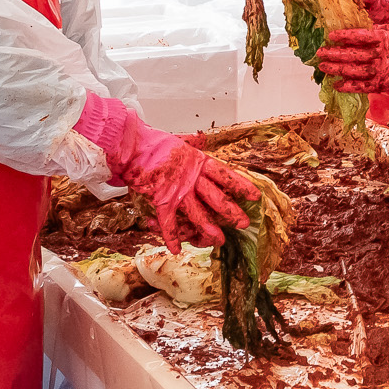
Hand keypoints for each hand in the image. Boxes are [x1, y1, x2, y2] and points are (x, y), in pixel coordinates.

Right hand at [109, 119, 255, 249]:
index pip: (226, 175)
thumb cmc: (155, 143)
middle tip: (244, 224)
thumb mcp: (181, 142)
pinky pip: (168, 222)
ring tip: (220, 240)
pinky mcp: (162, 199)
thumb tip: (202, 139)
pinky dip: (171, 236)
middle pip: (217, 197)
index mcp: (199, 162)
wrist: (134, 146)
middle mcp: (192, 177)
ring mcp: (178, 190)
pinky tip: (175, 249)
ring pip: (197, 213)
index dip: (241, 185)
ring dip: (208, 228)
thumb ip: (193, 144)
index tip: (255, 196)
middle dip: (231, 212)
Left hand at [316, 24, 388, 91]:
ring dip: (337, 69)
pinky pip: (363, 86)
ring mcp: (381, 71)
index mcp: (384, 38)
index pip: (359, 36)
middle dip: (334, 54)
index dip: (344, 36)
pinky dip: (349, 87)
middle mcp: (381, 55)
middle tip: (320, 53)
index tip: (330, 35)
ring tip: (323, 67)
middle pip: (353, 55)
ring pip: (354, 71)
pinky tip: (337, 85)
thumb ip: (377, 30)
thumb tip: (358, 27)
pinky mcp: (383, 84)